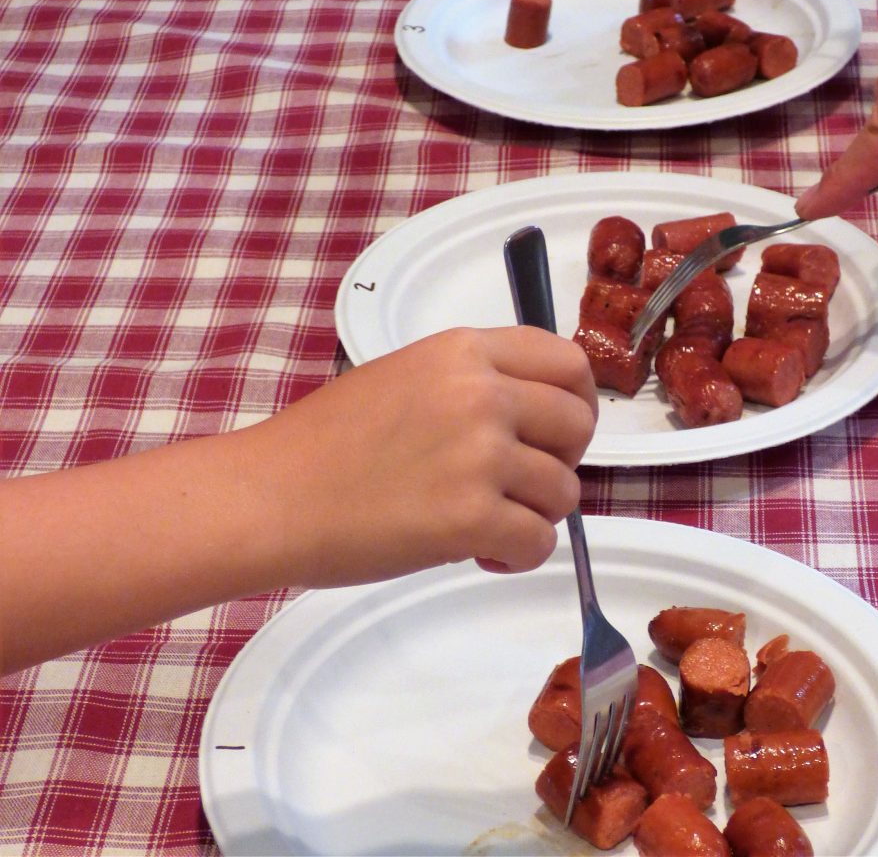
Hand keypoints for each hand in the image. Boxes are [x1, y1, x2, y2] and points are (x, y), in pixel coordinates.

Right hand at [256, 327, 597, 586]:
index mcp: (464, 350)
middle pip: (578, 424)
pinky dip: (518, 557)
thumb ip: (471, 383)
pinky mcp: (470, 517)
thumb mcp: (405, 377)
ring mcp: (479, 454)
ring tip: (487, 523)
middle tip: (520, 484)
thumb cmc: (323, 444)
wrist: (268, 497)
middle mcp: (481, 393)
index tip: (558, 430)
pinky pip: (541, 543)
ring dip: (536, 515)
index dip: (576, 400)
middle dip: (561, 460)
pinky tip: (480, 553)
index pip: (567, 360)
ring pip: (565, 490)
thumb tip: (530, 419)